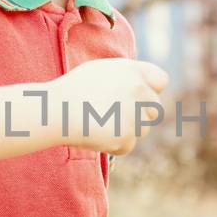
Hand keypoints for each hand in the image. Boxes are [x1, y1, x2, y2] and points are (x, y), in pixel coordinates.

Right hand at [53, 59, 168, 155]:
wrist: (56, 111)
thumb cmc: (73, 90)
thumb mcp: (101, 72)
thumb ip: (127, 77)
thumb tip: (143, 86)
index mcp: (132, 71)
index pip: (161, 80)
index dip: (152, 90)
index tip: (141, 98)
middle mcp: (138, 90)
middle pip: (155, 109)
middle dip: (140, 114)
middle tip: (115, 116)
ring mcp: (134, 114)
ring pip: (143, 129)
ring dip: (127, 130)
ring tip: (100, 123)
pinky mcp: (126, 137)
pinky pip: (127, 145)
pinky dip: (114, 145)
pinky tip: (95, 135)